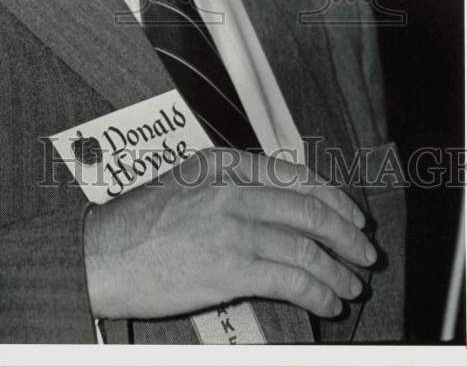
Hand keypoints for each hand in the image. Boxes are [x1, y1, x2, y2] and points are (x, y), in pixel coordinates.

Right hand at [83, 147, 375, 320]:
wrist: (101, 254)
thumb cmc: (137, 224)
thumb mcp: (184, 184)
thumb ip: (227, 187)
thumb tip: (275, 209)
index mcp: (223, 166)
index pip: (295, 176)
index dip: (332, 198)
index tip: (352, 215)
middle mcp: (233, 190)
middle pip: (308, 211)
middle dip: (346, 235)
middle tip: (365, 254)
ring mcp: (232, 228)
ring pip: (305, 247)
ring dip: (336, 271)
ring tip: (350, 287)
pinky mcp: (229, 267)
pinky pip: (290, 279)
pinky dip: (317, 291)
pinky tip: (327, 301)